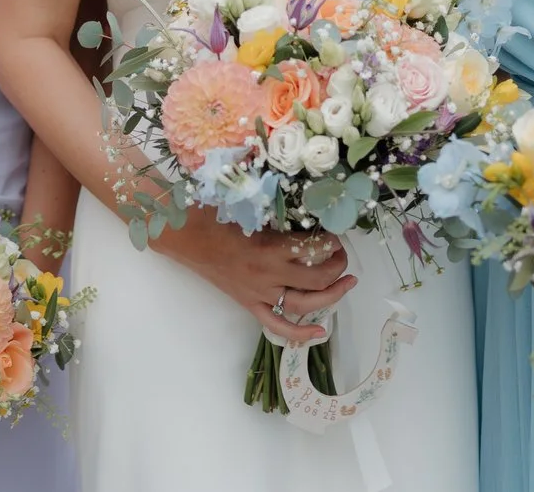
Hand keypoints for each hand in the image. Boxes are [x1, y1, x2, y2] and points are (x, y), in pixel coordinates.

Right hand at [156, 219, 353, 344]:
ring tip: (347, 283)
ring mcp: (260, 293)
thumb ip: (277, 207)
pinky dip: (300, 333)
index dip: (331, 243)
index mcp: (269, 248)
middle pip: (317, 279)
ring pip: (305, 304)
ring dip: (332, 295)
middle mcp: (268, 275)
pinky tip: (321, 332)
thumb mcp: (249, 204)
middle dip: (337, 266)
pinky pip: (278, 325)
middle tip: (343, 255)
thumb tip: (304, 200)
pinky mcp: (250, 304)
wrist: (185, 237)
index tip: (336, 234)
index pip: (313, 250)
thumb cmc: (214, 215)